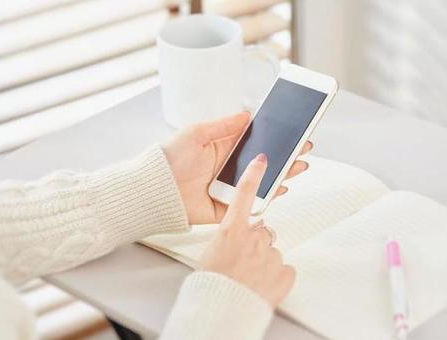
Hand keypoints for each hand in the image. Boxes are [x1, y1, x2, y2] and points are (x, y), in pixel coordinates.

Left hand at [163, 112, 312, 223]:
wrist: (155, 189)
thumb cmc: (170, 159)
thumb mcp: (196, 133)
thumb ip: (223, 125)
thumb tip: (247, 114)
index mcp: (223, 148)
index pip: (255, 140)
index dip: (274, 136)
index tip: (292, 130)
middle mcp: (229, 168)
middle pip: (264, 160)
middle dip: (286, 153)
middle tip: (305, 146)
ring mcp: (230, 187)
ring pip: (263, 180)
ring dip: (284, 173)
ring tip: (300, 164)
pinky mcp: (228, 206)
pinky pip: (252, 201)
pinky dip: (269, 196)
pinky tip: (282, 187)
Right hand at [199, 153, 294, 307]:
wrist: (221, 310)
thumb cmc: (211, 283)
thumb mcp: (213, 252)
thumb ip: (230, 238)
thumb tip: (239, 237)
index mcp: (231, 231)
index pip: (244, 194)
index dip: (254, 174)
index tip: (263, 160)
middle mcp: (253, 238)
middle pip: (262, 230)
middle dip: (256, 242)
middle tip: (243, 260)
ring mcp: (271, 255)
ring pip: (272, 251)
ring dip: (264, 261)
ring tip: (250, 277)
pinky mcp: (285, 273)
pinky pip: (284, 269)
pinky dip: (276, 276)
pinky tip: (262, 285)